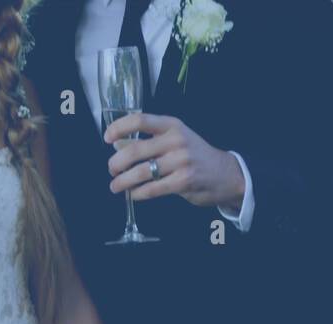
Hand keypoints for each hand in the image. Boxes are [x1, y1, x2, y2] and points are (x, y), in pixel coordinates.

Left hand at [104, 113, 244, 209]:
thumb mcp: (174, 140)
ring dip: (123, 181)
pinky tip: (133, 194)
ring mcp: (181, 161)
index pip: (140, 120)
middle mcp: (176, 140)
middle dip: (117, 163)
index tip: (106, 138)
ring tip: (115, 186)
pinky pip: (152, 188)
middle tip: (111, 170)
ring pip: (141, 172)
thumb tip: (117, 145)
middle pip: (135, 150)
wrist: (226, 174)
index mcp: (172, 126)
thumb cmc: (195, 156)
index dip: (119, 128)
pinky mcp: (183, 182)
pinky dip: (138, 193)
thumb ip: (148, 142)